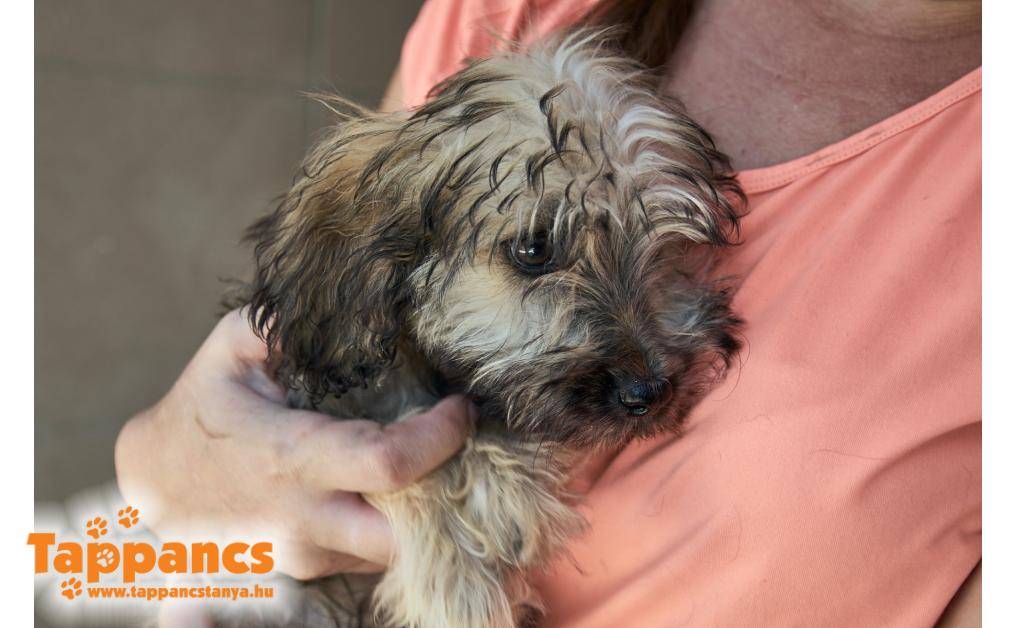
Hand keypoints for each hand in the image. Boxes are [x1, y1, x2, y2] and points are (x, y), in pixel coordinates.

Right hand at [115, 309, 475, 578]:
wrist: (150, 483)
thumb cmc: (201, 407)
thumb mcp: (231, 349)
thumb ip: (286, 322)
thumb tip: (351, 303)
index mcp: (290, 459)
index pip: (390, 464)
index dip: (440, 437)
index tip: (460, 407)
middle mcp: (302, 520)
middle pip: (405, 537)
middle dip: (446, 500)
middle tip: (462, 452)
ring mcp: (305, 557)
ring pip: (392, 552)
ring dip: (423, 514)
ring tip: (433, 464)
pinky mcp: (308, 573)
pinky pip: (369, 557)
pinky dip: (392, 526)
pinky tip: (394, 489)